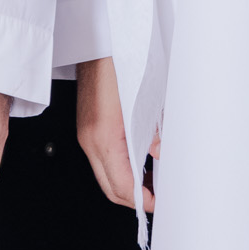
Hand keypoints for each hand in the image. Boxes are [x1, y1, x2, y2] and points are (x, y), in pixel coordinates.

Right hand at [76, 55, 157, 213]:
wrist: (98, 44)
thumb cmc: (120, 66)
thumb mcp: (147, 102)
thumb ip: (155, 132)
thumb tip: (162, 154)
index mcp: (105, 137)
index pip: (122, 185)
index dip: (141, 201)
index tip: (157, 204)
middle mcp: (91, 140)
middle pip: (110, 188)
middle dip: (133, 200)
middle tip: (156, 199)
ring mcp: (86, 136)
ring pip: (105, 176)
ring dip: (126, 186)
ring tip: (152, 183)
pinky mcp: (87, 129)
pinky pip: (102, 161)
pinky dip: (119, 170)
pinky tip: (138, 164)